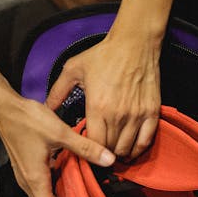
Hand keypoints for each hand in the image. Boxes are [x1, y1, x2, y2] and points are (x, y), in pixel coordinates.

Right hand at [0, 95, 115, 196]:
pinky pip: (42, 191)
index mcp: (36, 179)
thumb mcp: (60, 133)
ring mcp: (26, 177)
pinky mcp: (27, 170)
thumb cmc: (27, 120)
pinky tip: (68, 194)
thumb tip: (109, 159)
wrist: (4, 108)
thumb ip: (85, 147)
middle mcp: (29, 183)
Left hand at [45, 30, 161, 159]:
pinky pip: (145, 141)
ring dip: (117, 154)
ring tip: (111, 152)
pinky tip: (130, 151)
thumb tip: (46, 108)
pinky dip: (137, 150)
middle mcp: (117, 115)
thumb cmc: (105, 54)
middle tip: (97, 152)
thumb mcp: (73, 69)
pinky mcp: (151, 112)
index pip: (92, 144)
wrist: (134, 43)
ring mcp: (136, 115)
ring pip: (126, 149)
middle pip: (109, 149)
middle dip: (101, 154)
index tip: (84, 149)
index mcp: (97, 107)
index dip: (87, 150)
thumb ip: (57, 91)